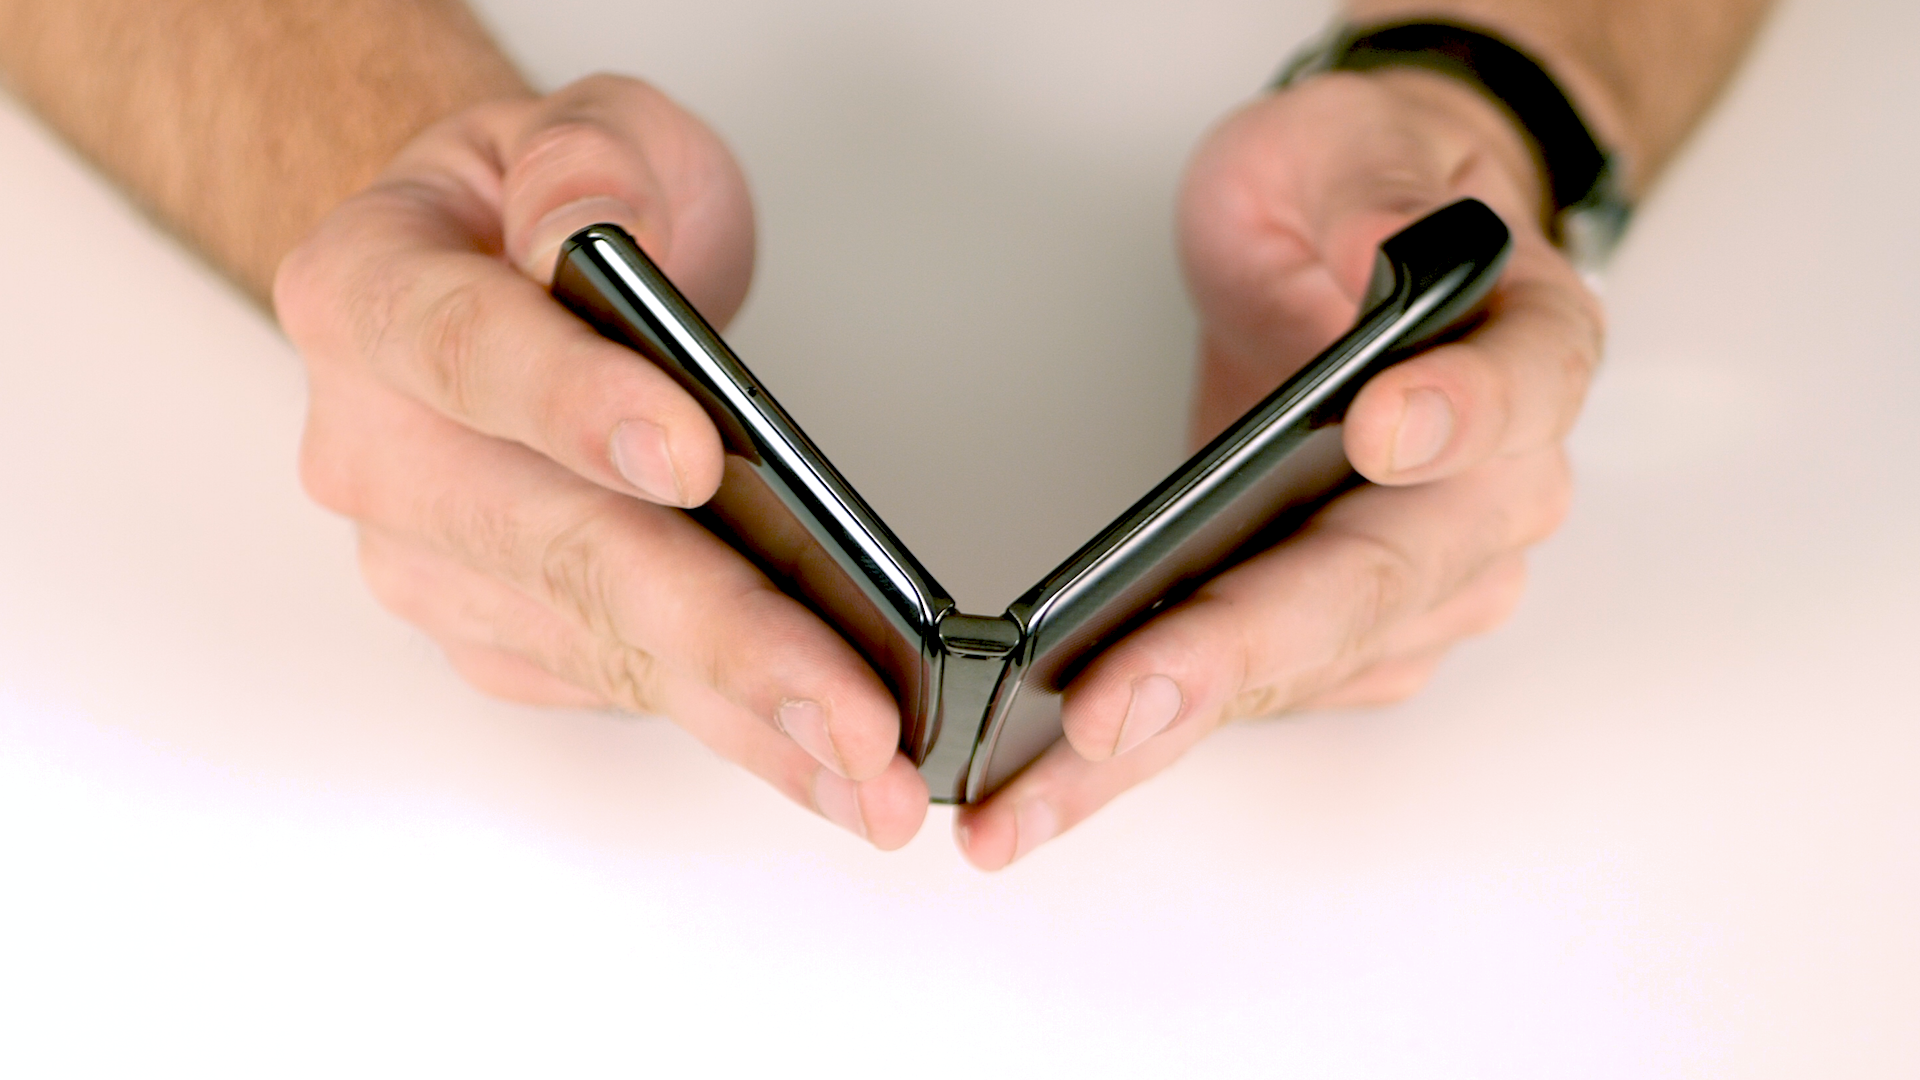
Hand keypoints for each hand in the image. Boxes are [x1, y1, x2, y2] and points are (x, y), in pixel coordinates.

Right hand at [275, 75, 928, 847]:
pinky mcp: (494, 637)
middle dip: (719, 634)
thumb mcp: (582, 129)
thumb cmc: (545, 211)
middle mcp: (377, 450)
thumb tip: (589, 232)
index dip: (575, 408)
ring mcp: (431, 562)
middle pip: (556, 548)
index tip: (691, 460)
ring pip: (602, 648)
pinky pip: (620, 690)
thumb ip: (586, 161)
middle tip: (846, 708)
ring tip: (871, 771)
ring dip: (745, 719)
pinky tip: (822, 760)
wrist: (507, 279)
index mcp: (369, 296)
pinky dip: (731, 730)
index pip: (467, 354)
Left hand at [956, 69, 1599, 867]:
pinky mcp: (1355, 638)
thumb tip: (1375, 260)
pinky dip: (1155, 749)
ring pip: (1302, 674)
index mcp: (1527, 350)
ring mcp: (1430, 581)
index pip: (1515, 391)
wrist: (1354, 255)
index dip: (1457, 417)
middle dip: (1235, 651)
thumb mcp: (1343, 141)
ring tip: (1032, 793)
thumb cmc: (1347, 201)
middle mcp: (1498, 490)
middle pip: (1376, 585)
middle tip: (1110, 707)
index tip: (1377, 432)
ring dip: (1167, 737)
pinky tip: (1052, 785)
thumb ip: (1365, 188)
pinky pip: (1261, 699)